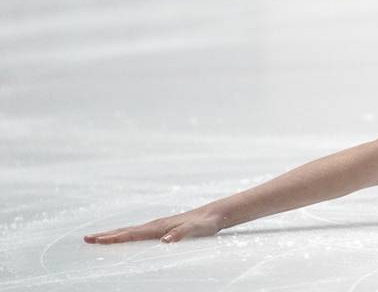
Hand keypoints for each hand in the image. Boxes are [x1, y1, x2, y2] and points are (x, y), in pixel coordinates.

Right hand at [84, 208, 223, 244]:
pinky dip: (125, 235)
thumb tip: (165, 240)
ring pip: (130, 230)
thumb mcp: (195, 230)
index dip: (114, 238)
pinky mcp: (162, 228)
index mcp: (159, 227)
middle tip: (86, 238)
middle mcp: (156, 225)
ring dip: (113, 234)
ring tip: (98, 237)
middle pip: (125, 230)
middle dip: (106, 235)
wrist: (214, 214)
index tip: (97, 240)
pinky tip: (124, 238)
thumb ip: (181, 234)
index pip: (131, 234)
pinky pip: (138, 233)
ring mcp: (158, 226)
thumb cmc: (205, 224)